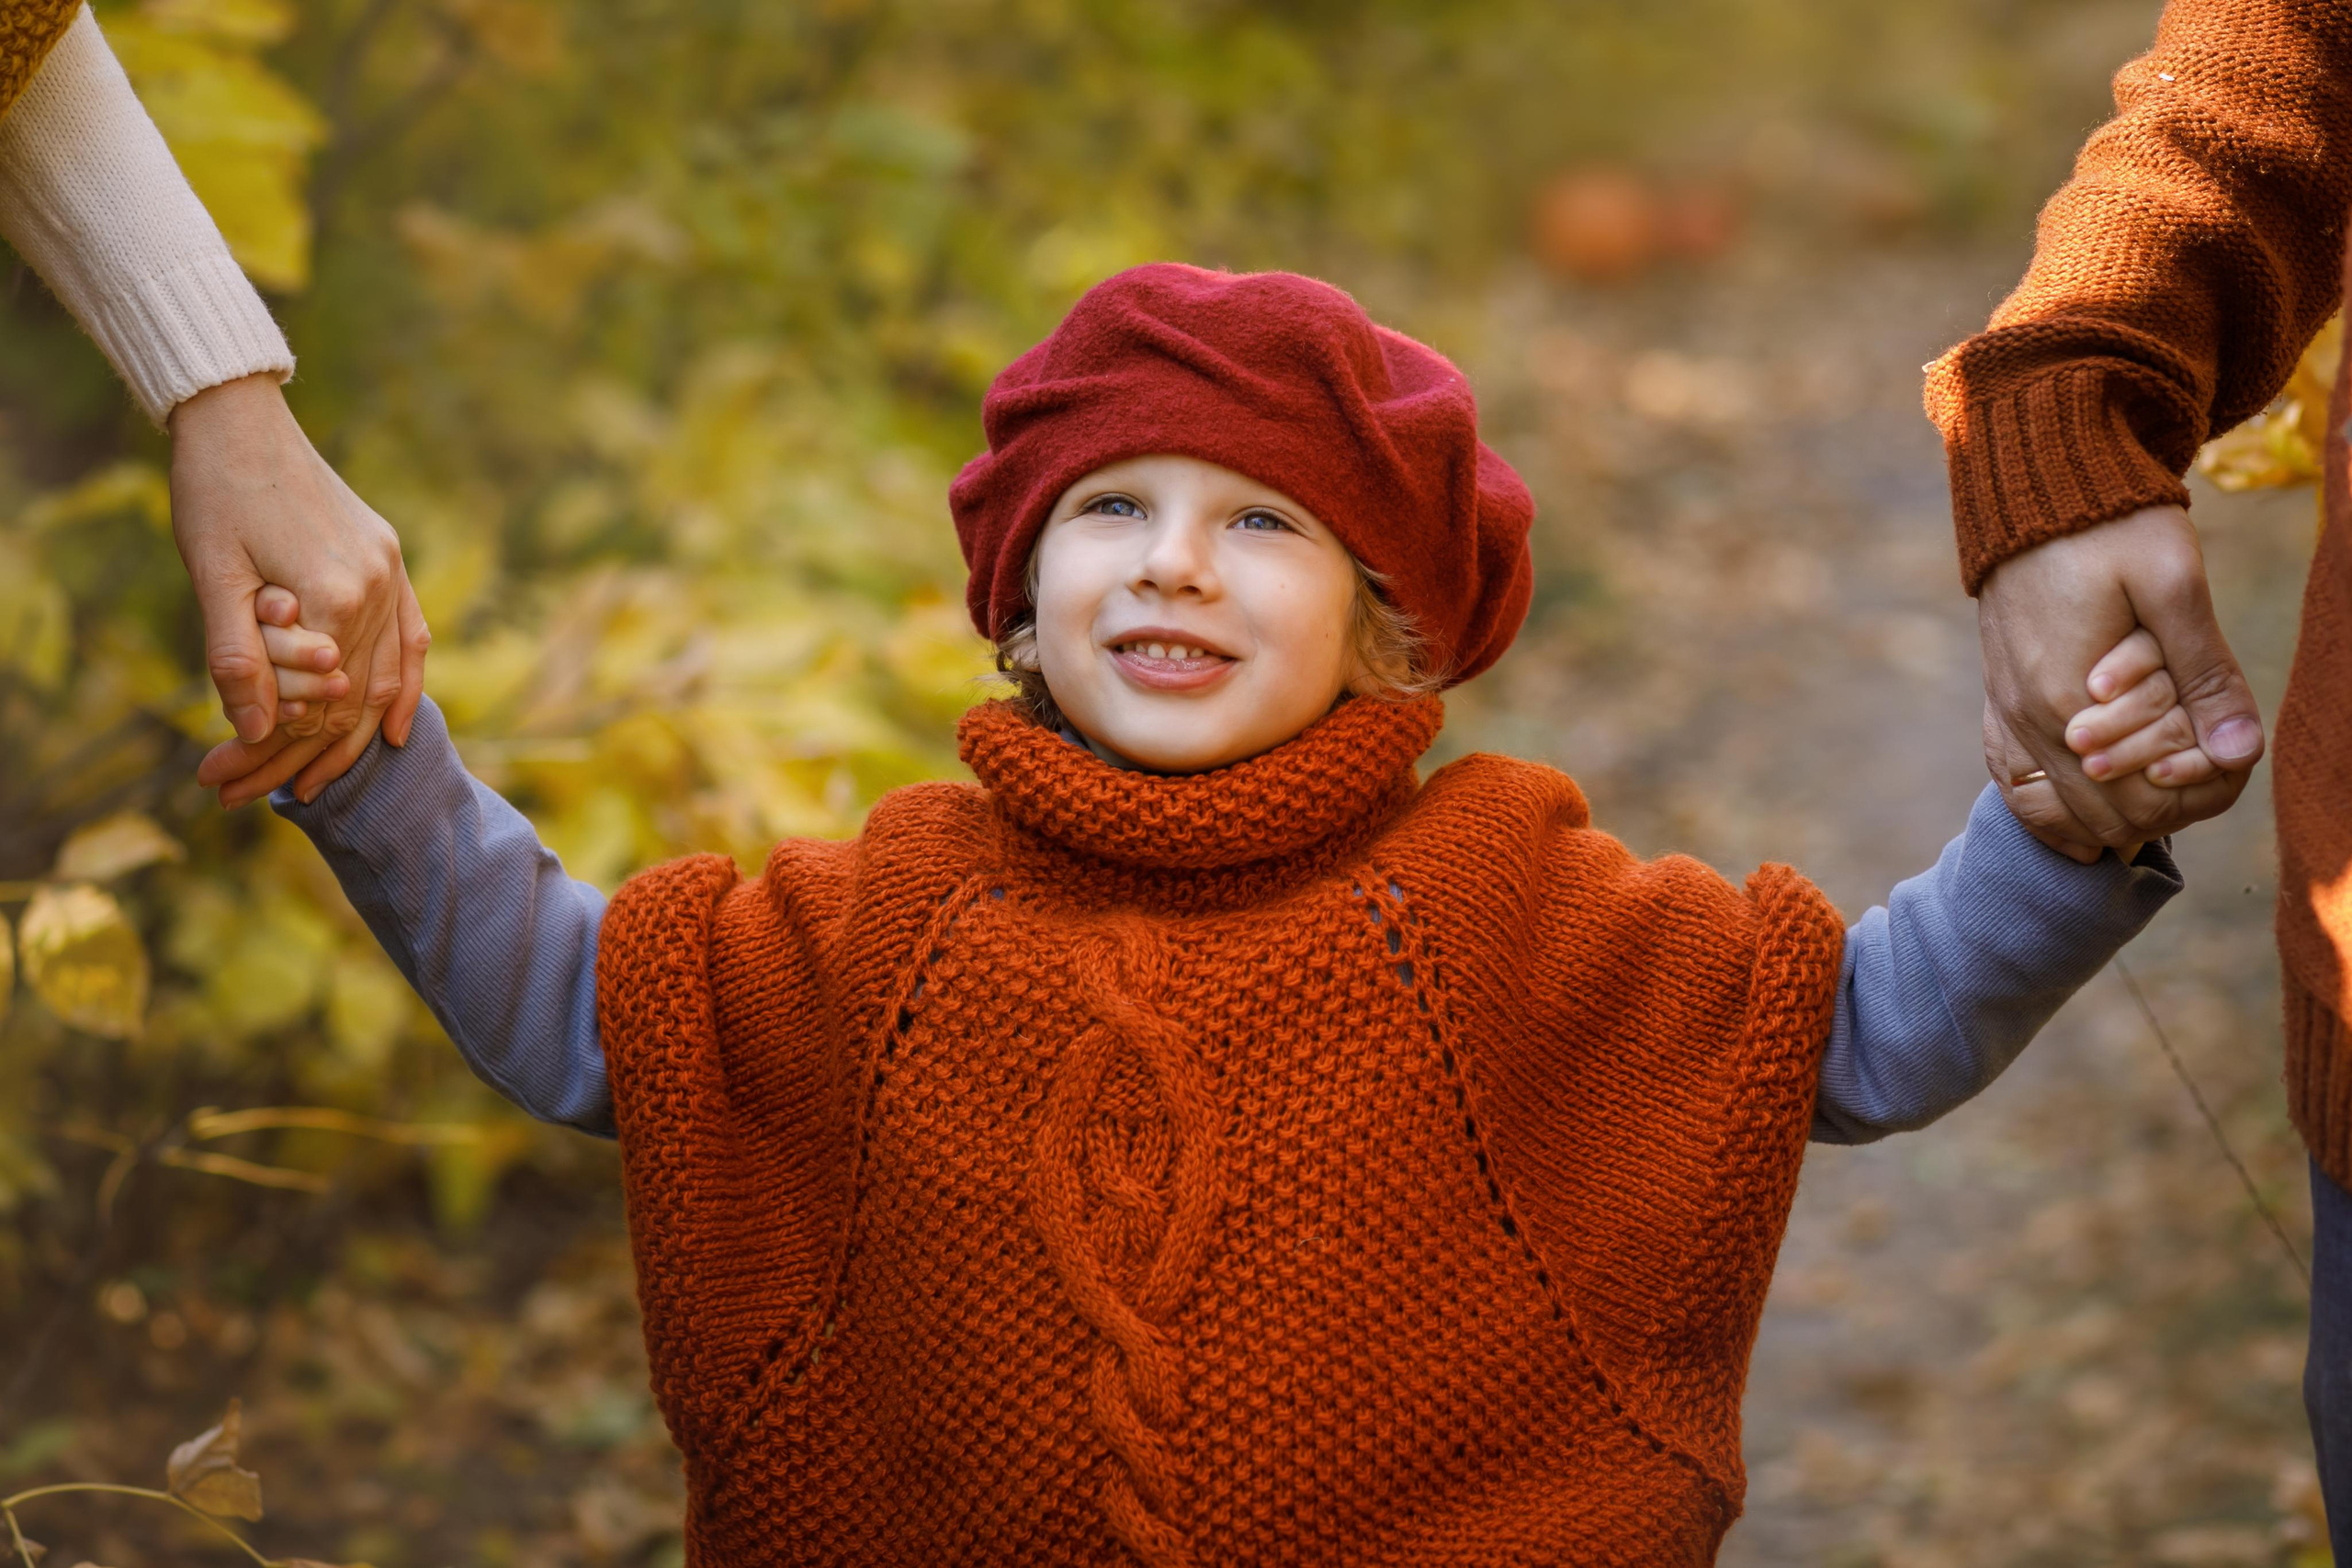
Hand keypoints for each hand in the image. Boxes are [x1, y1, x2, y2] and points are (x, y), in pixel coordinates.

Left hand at [168, 372, 429, 804]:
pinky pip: (411, 636)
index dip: (275, 747)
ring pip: (385, 674)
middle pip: (350, 695)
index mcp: (331, 593)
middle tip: (269, 797)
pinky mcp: (390, 558)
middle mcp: (374, 586)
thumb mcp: (212, 580)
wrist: (240, 422)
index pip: (314, 697)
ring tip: (321, 780)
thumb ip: (237, 661)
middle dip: (309, 754)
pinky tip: (396, 730)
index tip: (232, 783)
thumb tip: (256, 735)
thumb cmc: (213, 495)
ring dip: (355, 733)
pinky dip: (405, 685)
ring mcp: (390, 572)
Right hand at [1977, 504, 2260, 859]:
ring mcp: (2006, 713)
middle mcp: (2029, 719)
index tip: (2228, 763)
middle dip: (2161, 811)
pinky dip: (2051, 812)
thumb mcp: (2174, 583)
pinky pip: (2014, 783)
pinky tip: (2083, 822)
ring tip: (2155, 809)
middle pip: (2103, 814)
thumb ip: (2206, 673)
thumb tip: (2242, 752)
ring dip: (2107, 819)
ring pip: (2054, 811)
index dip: (2196, 796)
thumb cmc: (2110, 527)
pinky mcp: (1997, 700)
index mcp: (2069, 697)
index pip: (2140, 798)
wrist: (2035, 489)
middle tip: (2203, 780)